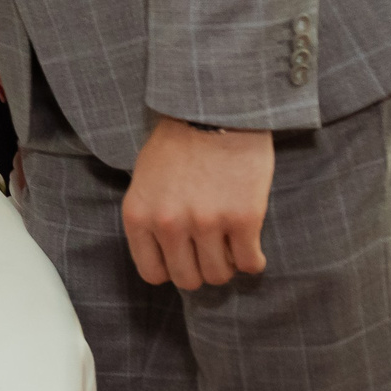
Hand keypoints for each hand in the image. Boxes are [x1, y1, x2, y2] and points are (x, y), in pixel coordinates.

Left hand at [121, 116, 273, 287]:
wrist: (214, 111)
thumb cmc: (178, 143)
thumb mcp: (145, 180)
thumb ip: (150, 217)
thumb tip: (165, 255)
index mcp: (139, 215)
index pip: (152, 273)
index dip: (171, 269)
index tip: (184, 259)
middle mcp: (169, 224)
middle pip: (188, 279)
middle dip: (201, 270)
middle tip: (210, 252)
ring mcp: (206, 223)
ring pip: (219, 275)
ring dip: (226, 264)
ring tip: (229, 244)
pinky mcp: (243, 219)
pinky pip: (249, 263)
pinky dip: (252, 260)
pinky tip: (250, 245)